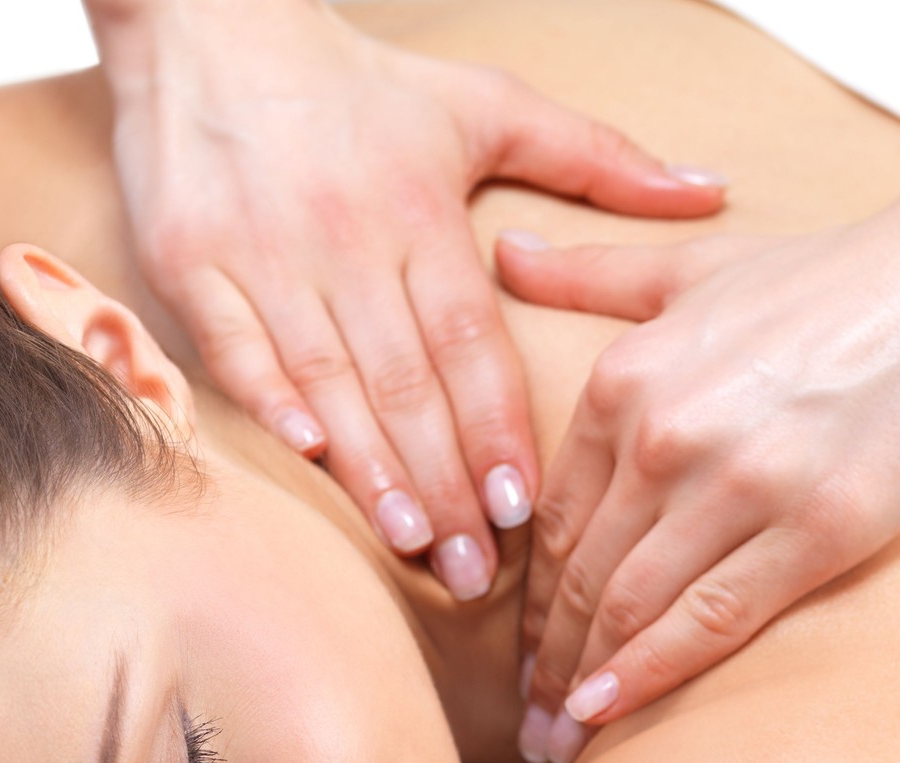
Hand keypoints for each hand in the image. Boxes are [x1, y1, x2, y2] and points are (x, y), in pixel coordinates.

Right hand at [89, 0, 725, 598]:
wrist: (209, 20)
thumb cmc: (358, 83)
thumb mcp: (487, 106)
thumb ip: (599, 159)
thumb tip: (709, 190)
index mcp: (421, 210)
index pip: (470, 341)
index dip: (497, 427)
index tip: (524, 507)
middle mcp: (346, 236)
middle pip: (405, 379)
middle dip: (445, 482)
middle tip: (477, 570)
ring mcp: (262, 251)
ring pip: (326, 377)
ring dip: (371, 466)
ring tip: (412, 541)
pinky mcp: (190, 260)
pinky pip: (232, 346)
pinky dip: (269, 401)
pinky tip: (309, 462)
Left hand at [496, 188, 899, 762]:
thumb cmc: (829, 276)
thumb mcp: (695, 265)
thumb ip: (592, 274)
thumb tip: (503, 252)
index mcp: (626, 378)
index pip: (553, 520)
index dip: (528, 598)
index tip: (519, 650)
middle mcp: (667, 434)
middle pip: (582, 575)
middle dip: (545, 658)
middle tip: (527, 719)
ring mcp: (742, 483)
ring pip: (632, 607)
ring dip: (585, 681)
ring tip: (558, 738)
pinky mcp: (819, 527)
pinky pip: (711, 619)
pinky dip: (650, 674)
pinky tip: (608, 715)